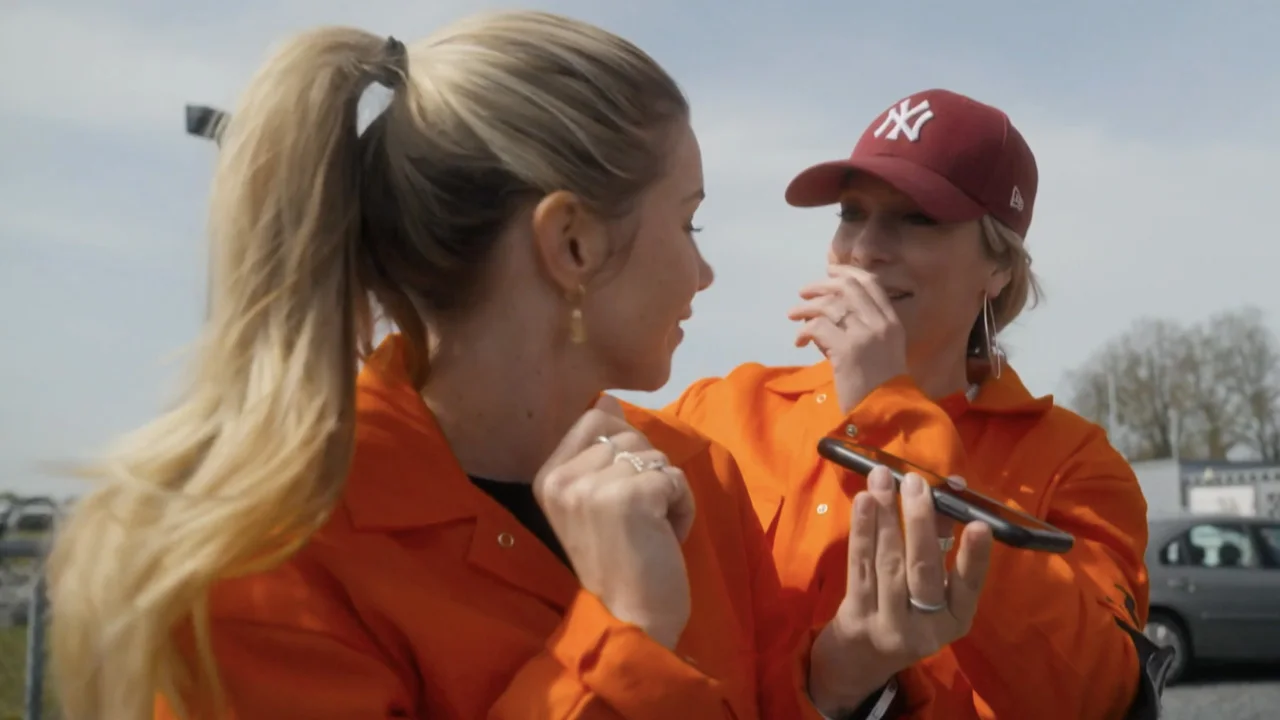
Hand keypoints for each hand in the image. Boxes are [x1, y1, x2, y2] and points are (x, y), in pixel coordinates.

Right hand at [534, 395, 695, 648]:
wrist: (629, 621)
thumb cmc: (617, 564)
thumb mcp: (594, 504)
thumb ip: (599, 453)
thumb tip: (609, 399)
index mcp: (547, 477)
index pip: (595, 419)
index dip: (622, 451)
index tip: (617, 500)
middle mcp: (563, 478)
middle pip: (630, 436)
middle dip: (647, 476)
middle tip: (635, 524)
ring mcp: (594, 486)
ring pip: (656, 457)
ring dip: (666, 493)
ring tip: (648, 533)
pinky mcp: (632, 496)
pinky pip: (675, 479)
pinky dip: (682, 509)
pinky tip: (664, 540)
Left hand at [787, 265, 907, 413]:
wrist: (886, 415)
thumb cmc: (879, 389)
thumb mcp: (878, 354)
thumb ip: (859, 331)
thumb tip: (825, 316)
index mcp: (893, 323)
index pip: (871, 284)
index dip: (847, 272)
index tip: (829, 272)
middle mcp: (882, 324)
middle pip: (848, 287)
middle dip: (822, 285)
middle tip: (803, 292)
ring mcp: (866, 336)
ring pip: (830, 305)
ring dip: (806, 308)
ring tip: (793, 317)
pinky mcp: (848, 351)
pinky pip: (819, 327)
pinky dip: (804, 331)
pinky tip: (799, 341)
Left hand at [808, 467, 992, 714]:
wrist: (862, 660)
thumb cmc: (907, 613)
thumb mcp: (934, 592)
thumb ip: (941, 545)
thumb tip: (945, 491)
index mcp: (955, 620)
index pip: (969, 586)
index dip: (975, 557)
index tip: (981, 525)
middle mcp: (925, 628)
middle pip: (923, 569)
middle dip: (920, 522)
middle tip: (916, 483)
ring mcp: (888, 624)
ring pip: (889, 562)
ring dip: (886, 515)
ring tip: (884, 479)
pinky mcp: (857, 615)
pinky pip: (859, 566)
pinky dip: (862, 531)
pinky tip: (863, 501)